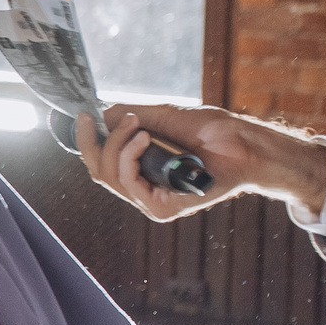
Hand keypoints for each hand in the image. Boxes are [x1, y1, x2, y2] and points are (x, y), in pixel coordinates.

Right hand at [75, 104, 325, 222]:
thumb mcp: (161, 116)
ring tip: (137, 125)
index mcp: (139, 171)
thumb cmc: (211, 131)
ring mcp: (151, 202)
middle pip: (98, 171)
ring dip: (117, 145)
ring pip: (109, 176)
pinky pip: (128, 184)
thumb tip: (98, 114)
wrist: (244, 143)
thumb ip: (129, 116)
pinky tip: (144, 138)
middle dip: (98, 140)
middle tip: (107, 117)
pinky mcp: (162, 209)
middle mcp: (142, 190)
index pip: (99, 162)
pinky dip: (130, 157)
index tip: (82, 115)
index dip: (86, 141)